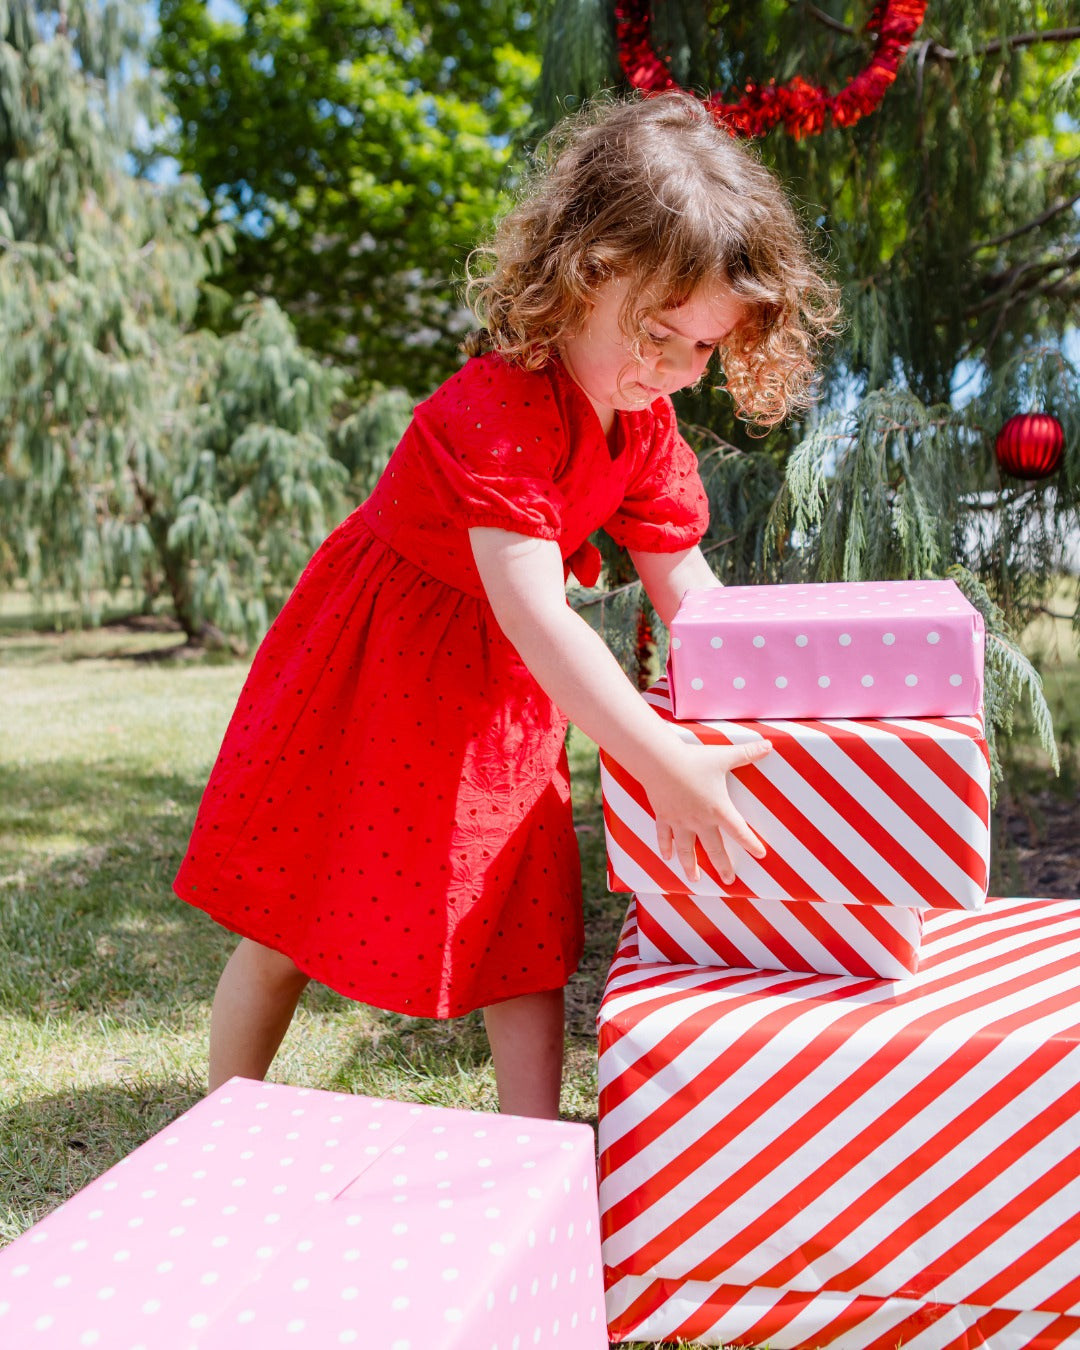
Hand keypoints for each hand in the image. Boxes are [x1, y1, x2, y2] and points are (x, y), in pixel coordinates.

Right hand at [645, 736, 771, 885]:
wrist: (660, 761)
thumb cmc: (694, 759)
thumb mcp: (724, 756)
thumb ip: (747, 753)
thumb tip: (769, 746)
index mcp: (718, 808)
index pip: (739, 831)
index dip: (751, 844)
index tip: (761, 855)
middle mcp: (699, 820)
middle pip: (714, 849)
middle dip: (723, 866)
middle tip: (729, 881)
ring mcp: (680, 821)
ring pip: (687, 850)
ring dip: (691, 867)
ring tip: (695, 881)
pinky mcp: (664, 816)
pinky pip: (664, 836)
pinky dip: (665, 847)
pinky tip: (667, 858)